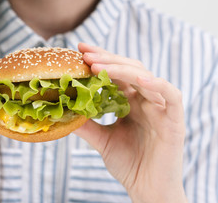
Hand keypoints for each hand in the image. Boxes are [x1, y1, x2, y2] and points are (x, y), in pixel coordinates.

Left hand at [74, 43, 187, 202]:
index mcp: (130, 102)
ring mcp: (161, 107)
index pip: (115, 74)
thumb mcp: (102, 140)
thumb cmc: (129, 164)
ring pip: (145, 77)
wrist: (147, 190)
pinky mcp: (175, 118)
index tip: (79, 50)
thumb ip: (86, 124)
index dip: (100, 60)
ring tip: (98, 64)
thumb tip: (63, 109)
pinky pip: (170, 94)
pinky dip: (156, 84)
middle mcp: (145, 100)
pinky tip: (138, 80)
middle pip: (128, 69)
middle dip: (106, 59)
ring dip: (122, 69)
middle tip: (85, 53)